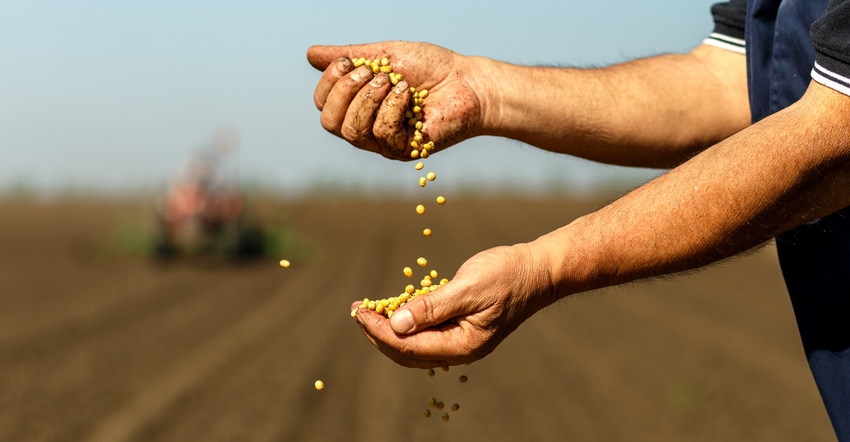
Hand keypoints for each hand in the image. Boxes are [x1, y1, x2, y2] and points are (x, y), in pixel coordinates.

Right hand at [307, 41, 484, 159]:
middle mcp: (366, 127)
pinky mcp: (403, 150)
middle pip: (329, 122)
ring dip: (368, 99)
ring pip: (351, 131)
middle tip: (372, 73)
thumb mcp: (385, 55)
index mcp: (358, 105)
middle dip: (344, 92)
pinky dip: (391, 108)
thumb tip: (311, 54)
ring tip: (393, 82)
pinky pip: (381, 133)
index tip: (350, 62)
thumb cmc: (432, 68)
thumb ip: (350, 56)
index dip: (329, 82)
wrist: (468, 82)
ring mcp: (383, 142)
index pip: (323, 104)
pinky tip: (408, 95)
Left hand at [351, 244, 553, 367]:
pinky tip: (393, 308)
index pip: (409, 346)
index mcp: (463, 345)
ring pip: (414, 345)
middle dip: (378, 332)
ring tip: (367, 311)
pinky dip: (406, 322)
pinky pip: (427, 332)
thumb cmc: (507, 275)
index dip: (379, 330)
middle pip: (407, 351)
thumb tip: (396, 325)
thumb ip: (432, 307)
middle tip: (356, 311)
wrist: (538, 270)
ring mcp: (461, 341)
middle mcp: (460, 350)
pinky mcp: (461, 328)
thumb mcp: (468, 288)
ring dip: (389, 329)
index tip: (358, 312)